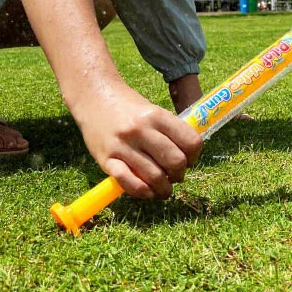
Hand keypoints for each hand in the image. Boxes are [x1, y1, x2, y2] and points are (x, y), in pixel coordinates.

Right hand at [72, 80, 202, 199]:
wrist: (95, 99)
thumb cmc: (129, 108)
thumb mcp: (154, 110)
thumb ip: (170, 130)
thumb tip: (188, 156)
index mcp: (157, 116)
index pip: (190, 141)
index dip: (195, 156)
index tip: (190, 161)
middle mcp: (141, 130)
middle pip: (175, 161)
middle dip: (180, 174)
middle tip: (177, 176)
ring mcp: (122, 145)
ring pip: (154, 176)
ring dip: (164, 189)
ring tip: (164, 189)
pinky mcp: (105, 159)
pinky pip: (128, 182)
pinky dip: (143, 192)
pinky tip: (148, 192)